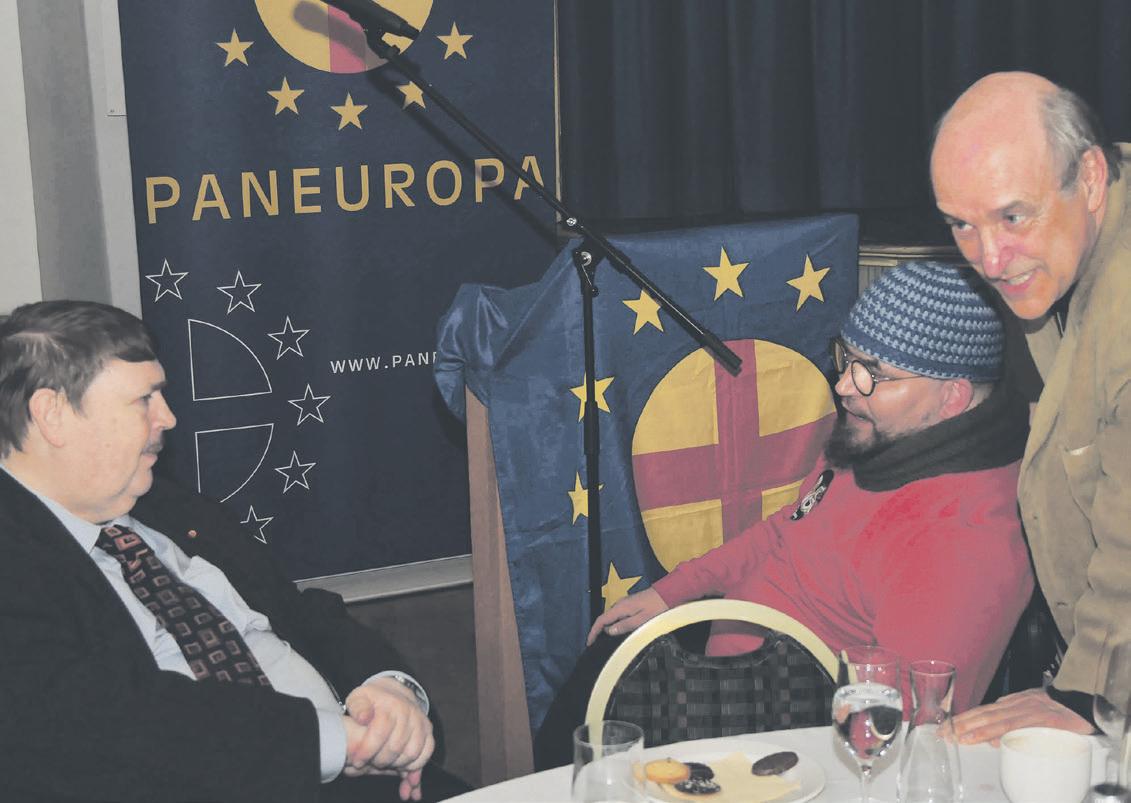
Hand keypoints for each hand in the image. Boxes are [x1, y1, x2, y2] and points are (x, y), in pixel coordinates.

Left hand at [341, 678, 434, 781]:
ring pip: (411, 753)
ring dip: (395, 765)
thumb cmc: (373, 700)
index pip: (379, 732)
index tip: (357, 761)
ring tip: (382, 765)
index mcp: (390, 704)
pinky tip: (402, 772)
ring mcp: (420, 721)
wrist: (394, 692)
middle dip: (379, 761)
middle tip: (369, 764)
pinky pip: (426, 753)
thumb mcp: (358, 698)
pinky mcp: (428, 730)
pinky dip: (415, 766)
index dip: (367, 751)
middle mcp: (409, 712)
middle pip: (395, 747)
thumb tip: (363, 718)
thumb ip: (357, 708)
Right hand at [586, 588, 667, 644]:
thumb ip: (624, 626)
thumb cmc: (657, 608)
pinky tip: (619, 630)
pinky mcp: (631, 604)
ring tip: (606, 640)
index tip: (589, 643)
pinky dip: (615, 623)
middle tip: (597, 644)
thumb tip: (609, 631)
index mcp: (621, 608)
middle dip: (599, 631)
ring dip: (607, 627)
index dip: (593, 632)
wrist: (669, 593)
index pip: (601, 620)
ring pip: (612, 617)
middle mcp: (620, 604)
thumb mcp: (641, 620)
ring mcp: (625, 603)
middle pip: (605, 618)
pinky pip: (618, 615)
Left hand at [952, 687, 1092, 744]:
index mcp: (1012, 702)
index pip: (982, 711)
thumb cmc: (1058, 706)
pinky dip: (1000, 732)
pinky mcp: (1042, 717)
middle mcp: (1016, 703)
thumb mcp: (1031, 710)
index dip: (963, 719)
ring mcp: (1028, 709)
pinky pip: (1017, 725)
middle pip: (984, 714)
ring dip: (975, 729)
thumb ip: (1011, 720)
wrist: (1083, 698)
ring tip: (958, 738)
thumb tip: (992, 739)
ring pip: (996, 720)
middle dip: (961, 724)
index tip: (946, 727)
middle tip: (943, 733)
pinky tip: (988, 739)